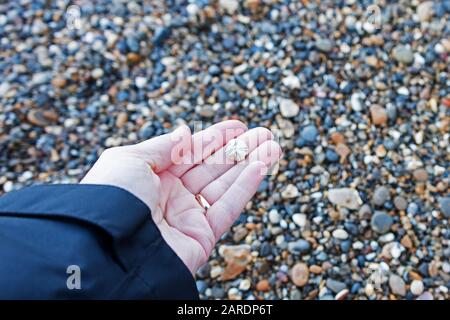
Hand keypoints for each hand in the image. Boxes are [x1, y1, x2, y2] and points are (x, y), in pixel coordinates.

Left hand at [81, 120, 281, 272]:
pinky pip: (228, 208)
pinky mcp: (201, 238)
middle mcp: (171, 196)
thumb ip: (161, 146)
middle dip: (238, 149)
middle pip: (212, 168)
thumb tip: (184, 133)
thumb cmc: (112, 198)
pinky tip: (262, 165)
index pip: (190, 153)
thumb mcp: (129, 160)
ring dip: (250, 164)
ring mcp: (187, 217)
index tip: (237, 126)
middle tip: (263, 133)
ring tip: (272, 145)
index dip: (214, 138)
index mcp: (151, 176)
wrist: (108, 248)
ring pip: (225, 186)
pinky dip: (246, 187)